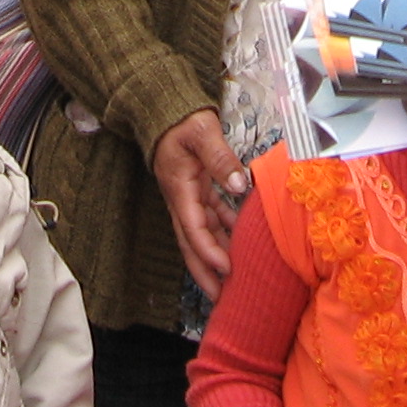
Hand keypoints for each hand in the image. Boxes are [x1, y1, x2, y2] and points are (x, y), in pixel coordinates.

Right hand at [151, 109, 246, 298]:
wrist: (166, 107)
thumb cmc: (182, 119)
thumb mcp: (202, 131)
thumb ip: (220, 157)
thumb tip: (239, 184)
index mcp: (179, 188)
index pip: (193, 229)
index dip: (210, 252)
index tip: (227, 270)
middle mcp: (180, 199)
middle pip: (191, 244)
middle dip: (204, 273)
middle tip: (222, 299)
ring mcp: (186, 197)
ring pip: (200, 235)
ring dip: (215, 257)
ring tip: (233, 281)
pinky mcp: (195, 191)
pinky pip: (209, 218)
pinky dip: (223, 232)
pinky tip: (240, 241)